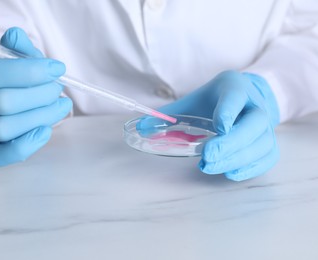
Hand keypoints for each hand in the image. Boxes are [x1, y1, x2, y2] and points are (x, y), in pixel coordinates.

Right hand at [0, 27, 71, 165]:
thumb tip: (16, 36)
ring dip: (41, 117)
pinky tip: (46, 129)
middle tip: (58, 89)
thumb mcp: (13, 57)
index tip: (57, 69)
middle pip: (3, 103)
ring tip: (61, 106)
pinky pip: (2, 155)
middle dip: (40, 95)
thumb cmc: (9, 76)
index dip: (29, 72)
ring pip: (4, 129)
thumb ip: (18, 48)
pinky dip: (27, 144)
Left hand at [153, 71, 279, 180]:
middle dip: (231, 142)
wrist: (247, 98)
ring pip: (262, 144)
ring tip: (210, 167)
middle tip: (208, 156)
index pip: (235, 97)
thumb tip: (140, 127)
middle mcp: (256, 106)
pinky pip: (267, 158)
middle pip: (254, 124)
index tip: (218, 127)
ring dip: (237, 159)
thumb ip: (169, 113)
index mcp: (235, 88)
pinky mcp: (268, 143)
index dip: (228, 112)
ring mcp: (267, 126)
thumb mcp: (194, 100)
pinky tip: (230, 173)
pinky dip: (250, 168)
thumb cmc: (216, 100)